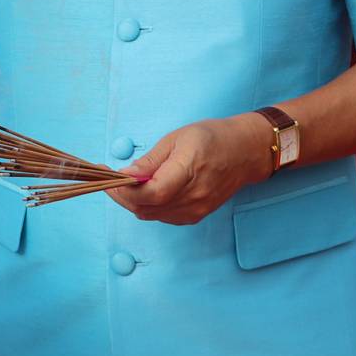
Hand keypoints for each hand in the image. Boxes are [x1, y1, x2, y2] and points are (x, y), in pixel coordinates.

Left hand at [107, 115, 271, 224]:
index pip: (151, 193)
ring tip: (125, 184)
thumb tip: (125, 174)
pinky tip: (144, 192)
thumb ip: (151, 160)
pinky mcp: (196, 216)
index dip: (125, 190)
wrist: (245, 153)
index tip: (109, 178)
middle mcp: (194, 196)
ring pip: (151, 215)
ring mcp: (196, 209)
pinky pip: (163, 217)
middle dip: (122, 196)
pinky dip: (148, 207)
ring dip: (133, 202)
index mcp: (189, 170)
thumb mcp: (178, 138)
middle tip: (110, 180)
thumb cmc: (212, 138)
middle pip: (147, 207)